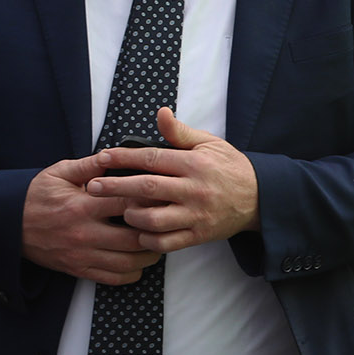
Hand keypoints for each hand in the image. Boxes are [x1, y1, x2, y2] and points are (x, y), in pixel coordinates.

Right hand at [20, 154, 162, 283]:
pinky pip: (114, 278)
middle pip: (135, 238)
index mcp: (83, 206)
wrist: (9, 223)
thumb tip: (116, 154)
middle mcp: (85, 233)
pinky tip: (139, 260)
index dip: (152, 201)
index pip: (128, 205)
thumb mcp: (60, 173)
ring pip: (129, 262)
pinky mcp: (79, 269)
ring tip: (159, 241)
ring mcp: (82, 254)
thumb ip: (91, 165)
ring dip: (150, 254)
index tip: (165, 197)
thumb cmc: (38, 196)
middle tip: (168, 223)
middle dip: (157, 231)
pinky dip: (133, 273)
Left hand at [86, 108, 259, 252]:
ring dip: (132, 215)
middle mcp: (195, 190)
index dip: (123, 157)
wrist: (260, 198)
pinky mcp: (199, 235)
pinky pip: (166, 242)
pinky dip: (148, 239)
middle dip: (114, 187)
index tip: (102, 157)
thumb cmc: (230, 168)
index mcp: (195, 164)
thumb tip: (160, 112)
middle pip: (146, 188)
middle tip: (92, 187)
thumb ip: (180, 133)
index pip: (152, 158)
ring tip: (122, 210)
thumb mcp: (209, 144)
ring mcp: (197, 214)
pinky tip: (140, 231)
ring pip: (153, 219)